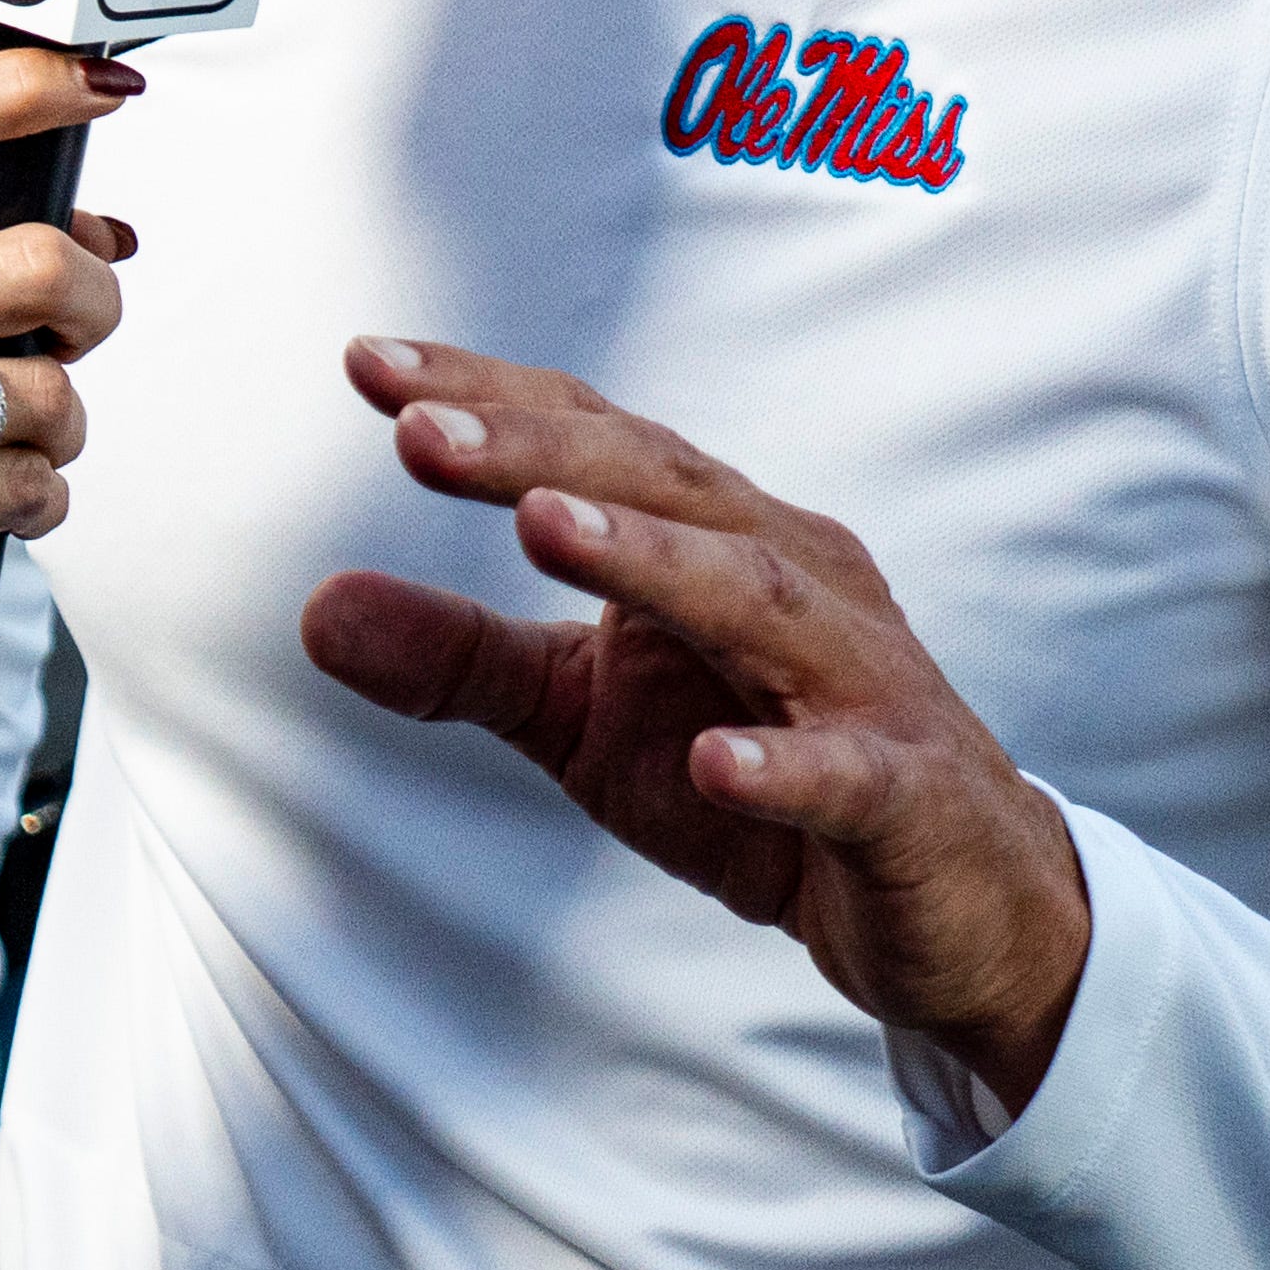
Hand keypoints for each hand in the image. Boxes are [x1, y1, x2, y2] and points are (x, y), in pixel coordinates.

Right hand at [0, 44, 133, 656]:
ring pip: (51, 396)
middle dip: (97, 305)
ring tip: (11, 438)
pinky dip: (35, 499)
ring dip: (59, 428)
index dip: (31, 87)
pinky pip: (29, 488)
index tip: (101, 83)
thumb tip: (97, 234)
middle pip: (41, 265)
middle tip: (80, 331)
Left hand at [295, 337, 1090, 1114]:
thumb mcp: (587, 726)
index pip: (596, 446)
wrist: (957, 909)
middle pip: (668, 488)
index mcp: (717, 543)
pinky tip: (708, 765)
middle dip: (541, 453)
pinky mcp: (909, 798)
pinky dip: (782, 765)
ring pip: (759, 598)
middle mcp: (796, 579)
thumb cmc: (758, 786)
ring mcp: (862, 683)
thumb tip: (312, 609)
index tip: (367, 361)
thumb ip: (462, 664)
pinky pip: (847, 773)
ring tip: (539, 528)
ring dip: (650, 560)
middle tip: (417, 429)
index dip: (491, 402)